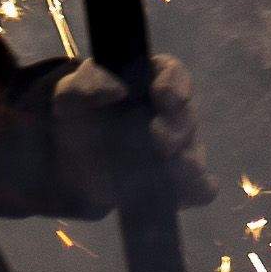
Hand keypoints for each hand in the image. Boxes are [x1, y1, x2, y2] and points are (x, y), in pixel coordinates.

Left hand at [51, 54, 213, 215]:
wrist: (71, 159)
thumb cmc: (79, 114)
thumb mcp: (71, 95)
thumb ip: (87, 85)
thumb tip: (117, 89)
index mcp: (151, 80)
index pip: (173, 75)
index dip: (174, 85)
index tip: (164, 96)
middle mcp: (172, 113)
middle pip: (187, 117)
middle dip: (177, 130)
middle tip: (160, 143)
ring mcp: (178, 149)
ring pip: (195, 154)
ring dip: (188, 164)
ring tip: (171, 173)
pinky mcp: (176, 183)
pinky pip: (200, 188)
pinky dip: (197, 191)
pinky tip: (183, 197)